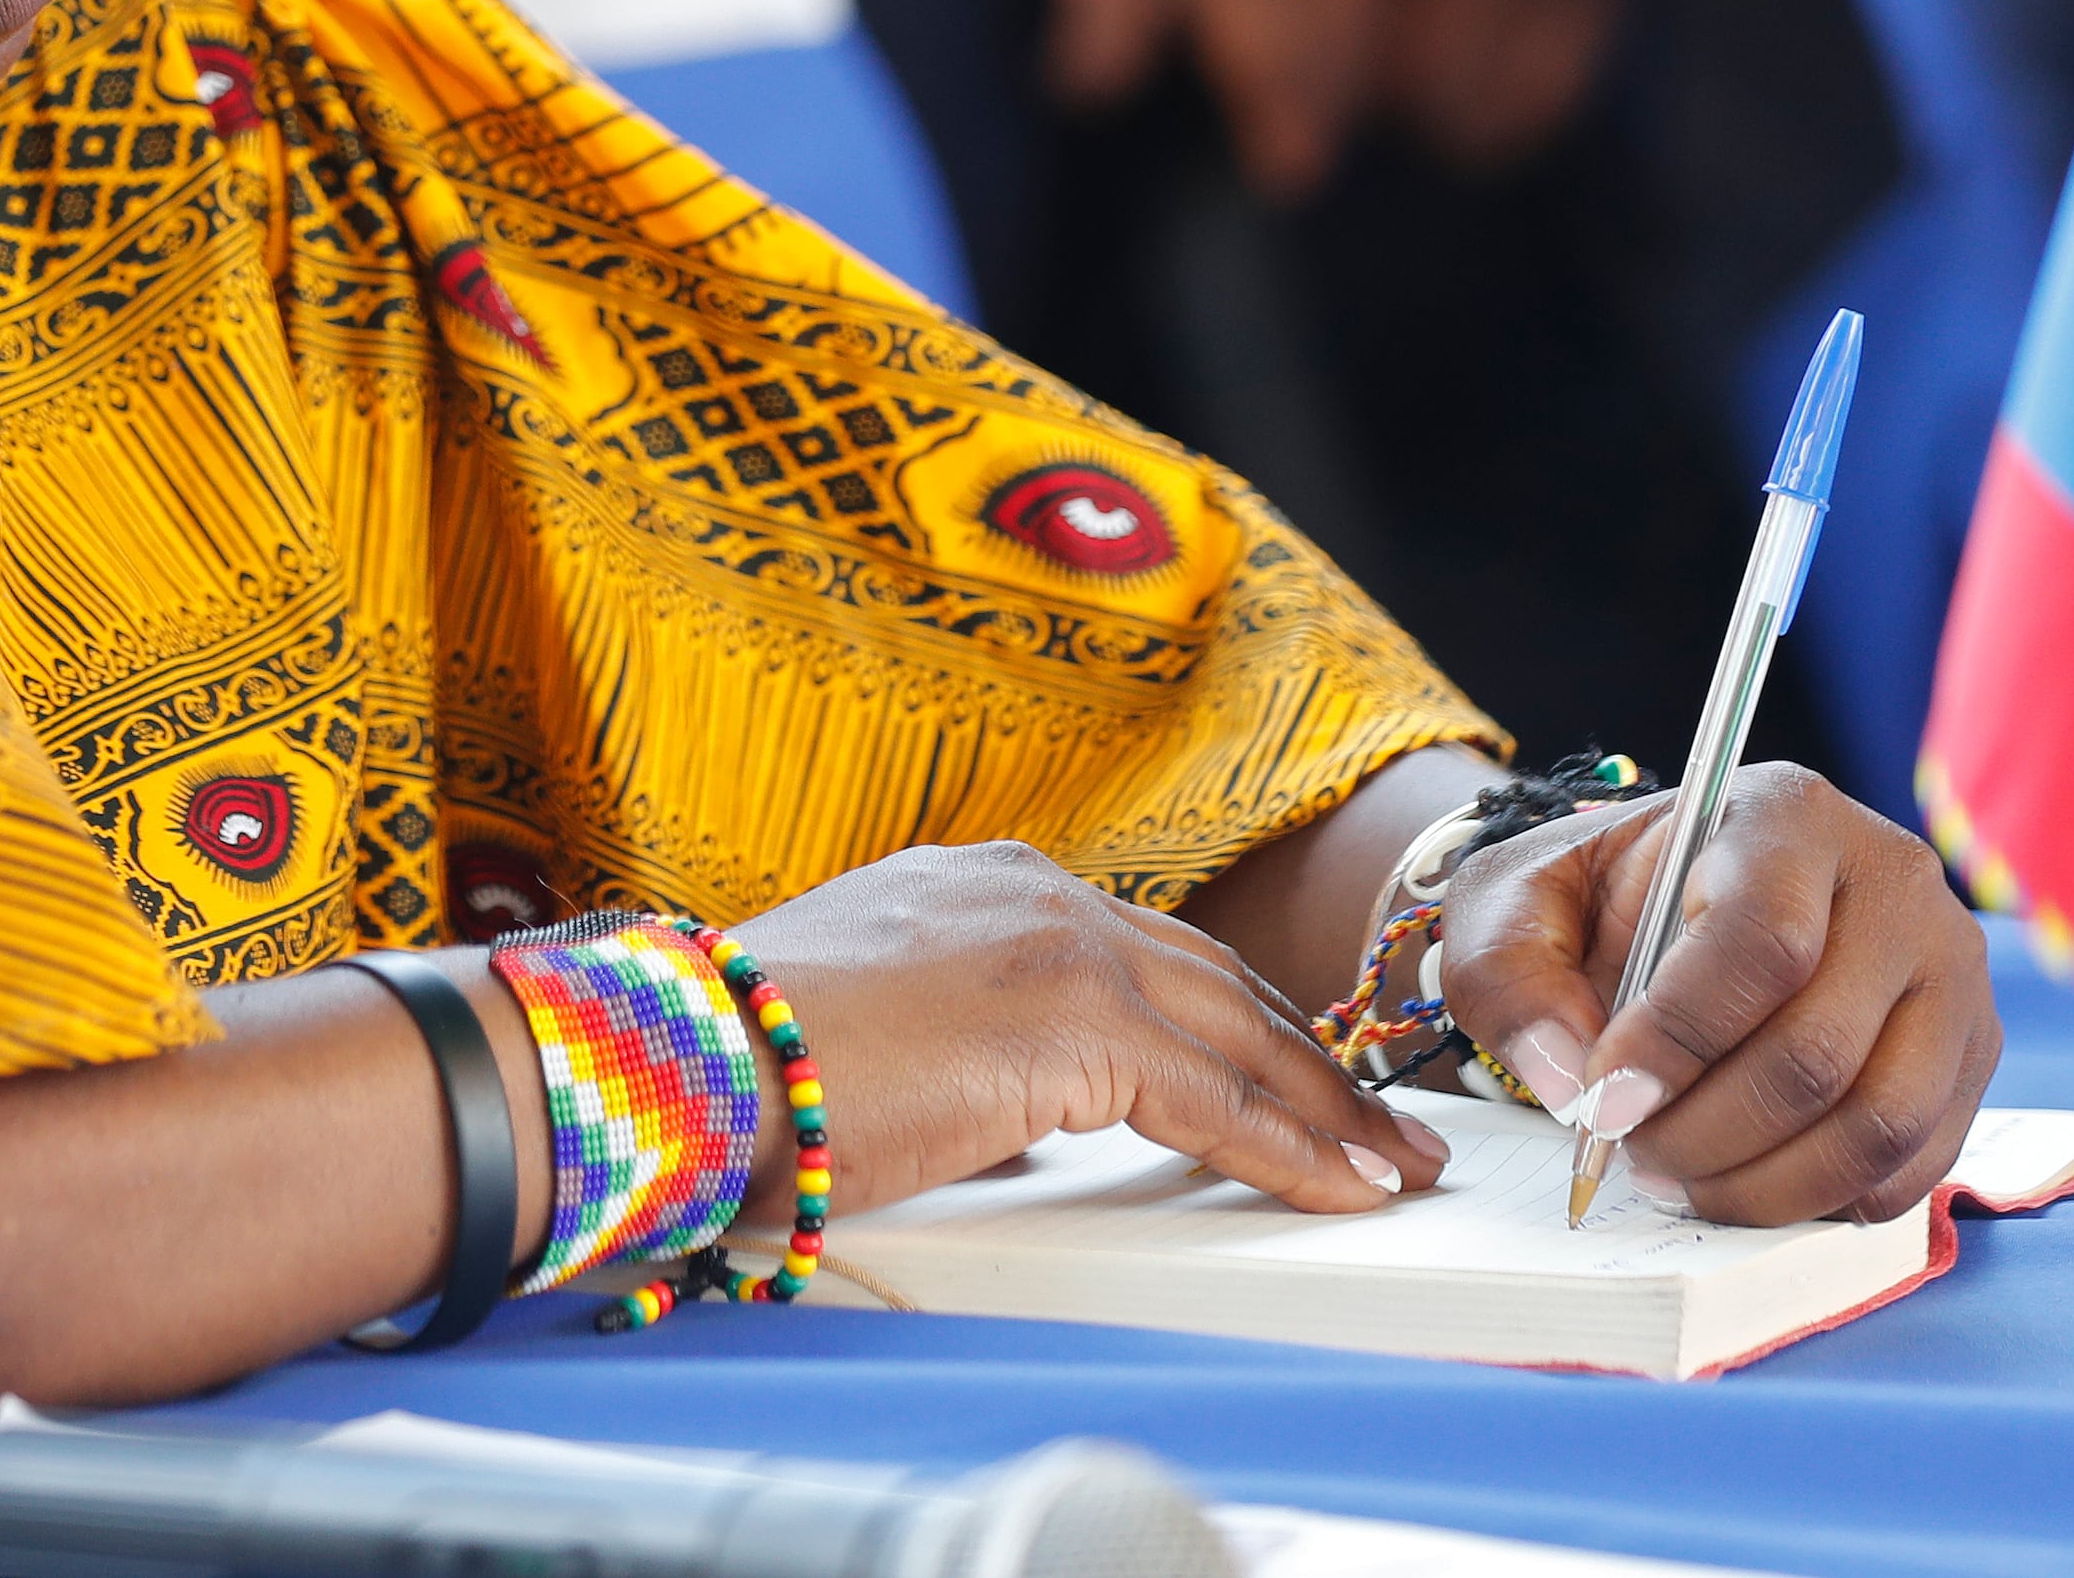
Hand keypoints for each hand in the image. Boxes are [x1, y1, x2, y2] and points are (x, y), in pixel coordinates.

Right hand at [735, 840, 1445, 1219]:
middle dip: (1304, 1057)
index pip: (1144, 953)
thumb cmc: (743, 1065)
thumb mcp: (877, 1030)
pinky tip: (1338, 1188)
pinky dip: (1291, 1148)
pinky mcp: (1074, 1023)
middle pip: (1213, 982)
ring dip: (1324, 1107)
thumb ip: (964, 1049)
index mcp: (982, 885)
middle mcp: (1032, 893)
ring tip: (1385, 1166)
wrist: (687, 1058)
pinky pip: (1218, 1100)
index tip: (1284, 1070)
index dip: (1229, 1019)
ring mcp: (1058, 947)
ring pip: (1237, 1036)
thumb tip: (1015, 1117)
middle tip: (1375, 1122)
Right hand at [1001, 0, 1386, 193]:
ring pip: (1253, 58)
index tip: (1348, 85)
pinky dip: (1094, 68)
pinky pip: (1111, 38)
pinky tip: (1076, 79)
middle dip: (1319, 114)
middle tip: (1301, 167)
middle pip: (1325, 44)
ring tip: (1255, 163)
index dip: (1363, 49)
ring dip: (1260, 114)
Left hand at [1438, 765, 2001, 1224]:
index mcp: (1787, 815)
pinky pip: (1914, 1163)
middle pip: (1820, 1049)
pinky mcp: (1968, 1057)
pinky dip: (1823, 1199)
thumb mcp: (1512, 908)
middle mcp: (1896, 883)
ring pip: (1880, 1122)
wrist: (1662, 910)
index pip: (1762, 942)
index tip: (1605, 1101)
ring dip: (1765, 1181)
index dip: (1679, 1040)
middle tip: (1630, 1152)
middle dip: (1707, 1130)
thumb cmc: (1593, 905)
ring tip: (1678, 1176)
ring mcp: (1950, 975)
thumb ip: (1511, 978)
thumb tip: (1567, 1079)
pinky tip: (1744, 1181)